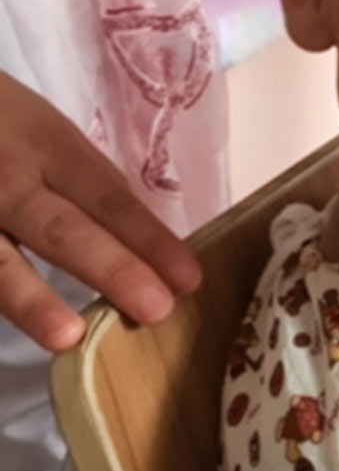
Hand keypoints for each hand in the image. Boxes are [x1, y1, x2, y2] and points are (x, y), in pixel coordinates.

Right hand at [0, 72, 200, 348]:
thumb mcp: (47, 134)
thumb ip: (86, 183)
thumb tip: (147, 242)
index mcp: (47, 146)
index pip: (106, 197)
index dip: (148, 239)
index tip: (189, 279)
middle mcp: (5, 178)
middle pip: (59, 226)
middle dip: (108, 268)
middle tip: (155, 309)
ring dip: (30, 299)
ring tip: (67, 337)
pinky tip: (24, 332)